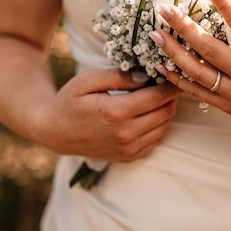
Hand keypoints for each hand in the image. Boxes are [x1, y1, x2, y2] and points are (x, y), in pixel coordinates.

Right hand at [34, 68, 181, 161]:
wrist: (54, 133)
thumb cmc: (70, 101)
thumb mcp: (88, 81)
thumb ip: (118, 77)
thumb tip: (146, 77)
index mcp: (116, 112)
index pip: (157, 97)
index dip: (171, 85)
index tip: (176, 73)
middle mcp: (125, 134)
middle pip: (166, 112)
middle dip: (170, 96)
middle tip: (166, 82)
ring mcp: (128, 149)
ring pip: (165, 126)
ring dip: (166, 110)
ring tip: (156, 96)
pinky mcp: (129, 157)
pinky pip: (156, 139)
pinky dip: (158, 125)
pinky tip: (148, 113)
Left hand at [150, 0, 230, 154]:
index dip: (225, 4)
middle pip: (210, 49)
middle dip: (184, 27)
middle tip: (165, 8)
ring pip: (197, 72)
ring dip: (174, 52)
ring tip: (155, 33)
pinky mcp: (230, 107)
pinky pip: (198, 92)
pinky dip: (178, 79)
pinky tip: (162, 65)